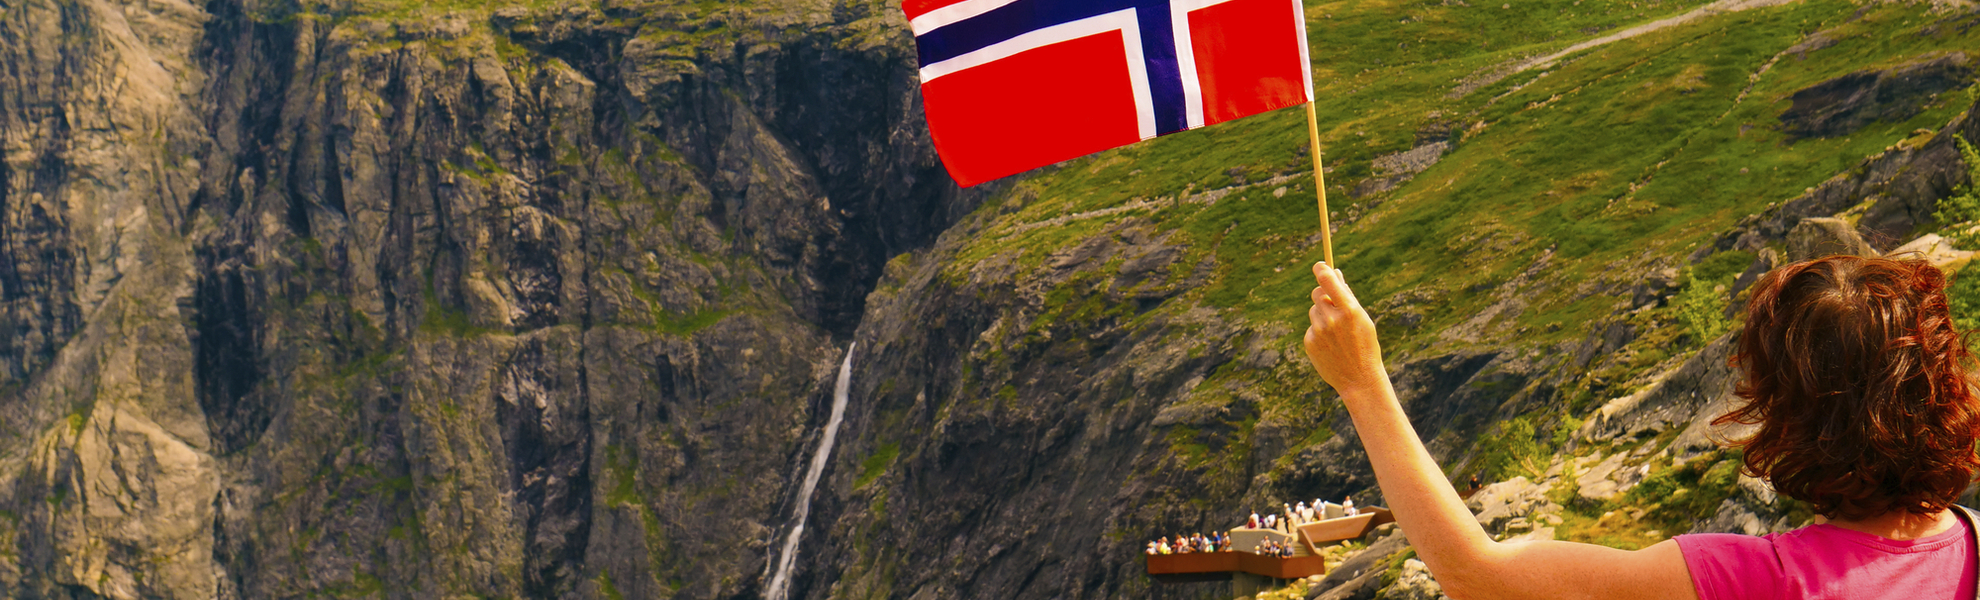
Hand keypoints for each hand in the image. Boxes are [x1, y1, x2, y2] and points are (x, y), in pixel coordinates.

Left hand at [1302, 262, 1385, 400]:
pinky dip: (1319, 331)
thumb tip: (1335, 273)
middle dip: (1323, 294)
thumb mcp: (1362, 319)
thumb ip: (1347, 297)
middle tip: (1332, 302)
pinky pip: (1312, 327)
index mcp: (1350, 310)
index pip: (1328, 281)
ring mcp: (1319, 331)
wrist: (1359, 379)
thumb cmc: (1365, 345)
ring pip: (1314, 311)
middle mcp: (1332, 319)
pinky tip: (1331, 345)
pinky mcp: (1309, 342)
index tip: (1319, 265)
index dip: (1321, 270)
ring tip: (1337, 333)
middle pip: (1317, 293)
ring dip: (1323, 315)